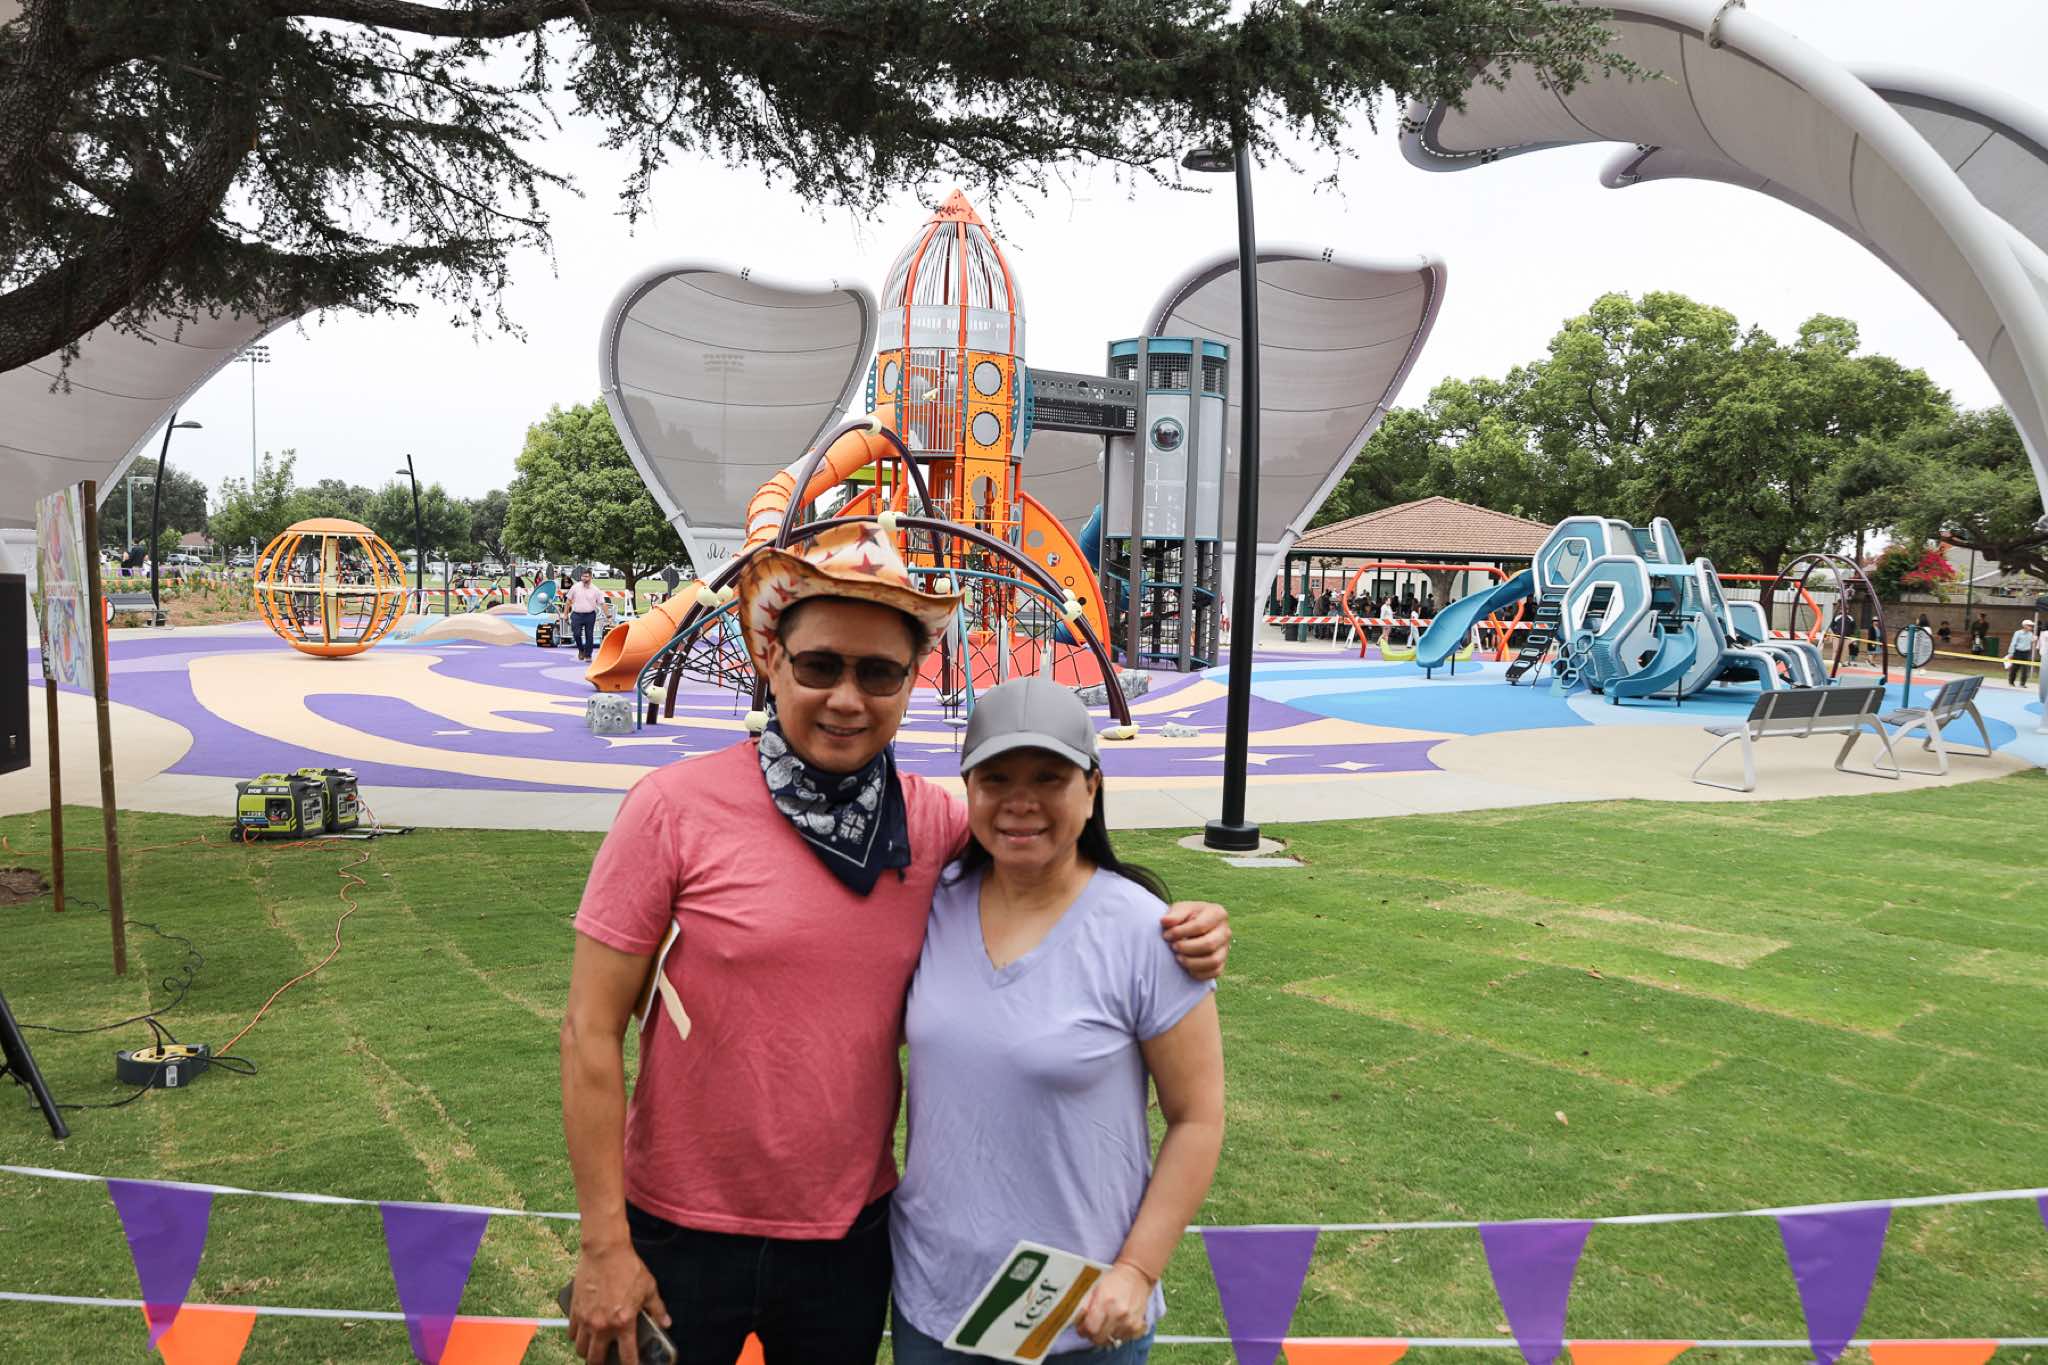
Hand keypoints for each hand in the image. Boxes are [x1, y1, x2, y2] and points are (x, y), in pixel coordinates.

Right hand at [568, 1242, 668, 1364]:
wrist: (605, 1251)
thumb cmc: (628, 1268)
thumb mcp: (649, 1288)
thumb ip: (657, 1309)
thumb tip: (665, 1322)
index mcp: (624, 1322)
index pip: (627, 1356)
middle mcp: (603, 1325)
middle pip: (596, 1359)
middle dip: (601, 1364)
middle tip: (606, 1362)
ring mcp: (586, 1319)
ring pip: (580, 1349)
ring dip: (587, 1352)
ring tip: (594, 1349)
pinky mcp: (575, 1310)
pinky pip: (571, 1333)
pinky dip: (576, 1336)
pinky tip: (583, 1333)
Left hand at [1075, 1263, 1150, 1347]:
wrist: (1137, 1275)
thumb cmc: (1114, 1280)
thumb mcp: (1095, 1287)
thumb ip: (1085, 1305)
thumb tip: (1078, 1322)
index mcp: (1105, 1302)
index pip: (1090, 1329)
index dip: (1083, 1331)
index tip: (1082, 1328)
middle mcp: (1118, 1314)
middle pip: (1099, 1339)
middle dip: (1092, 1335)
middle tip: (1092, 1327)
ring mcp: (1129, 1322)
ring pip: (1110, 1341)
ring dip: (1105, 1335)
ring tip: (1106, 1322)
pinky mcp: (1137, 1327)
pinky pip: (1122, 1340)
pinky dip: (1117, 1335)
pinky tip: (1117, 1323)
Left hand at [1161, 900, 1230, 979]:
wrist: (1190, 928)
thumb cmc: (1185, 917)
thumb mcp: (1179, 909)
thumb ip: (1174, 915)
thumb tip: (1165, 921)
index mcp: (1217, 913)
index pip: (1200, 926)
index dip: (1180, 932)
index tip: (1166, 935)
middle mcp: (1226, 931)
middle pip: (1209, 944)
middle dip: (1187, 948)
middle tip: (1173, 947)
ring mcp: (1225, 948)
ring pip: (1213, 961)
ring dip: (1192, 962)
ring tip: (1178, 958)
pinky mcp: (1222, 963)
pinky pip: (1214, 972)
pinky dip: (1198, 973)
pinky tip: (1185, 967)